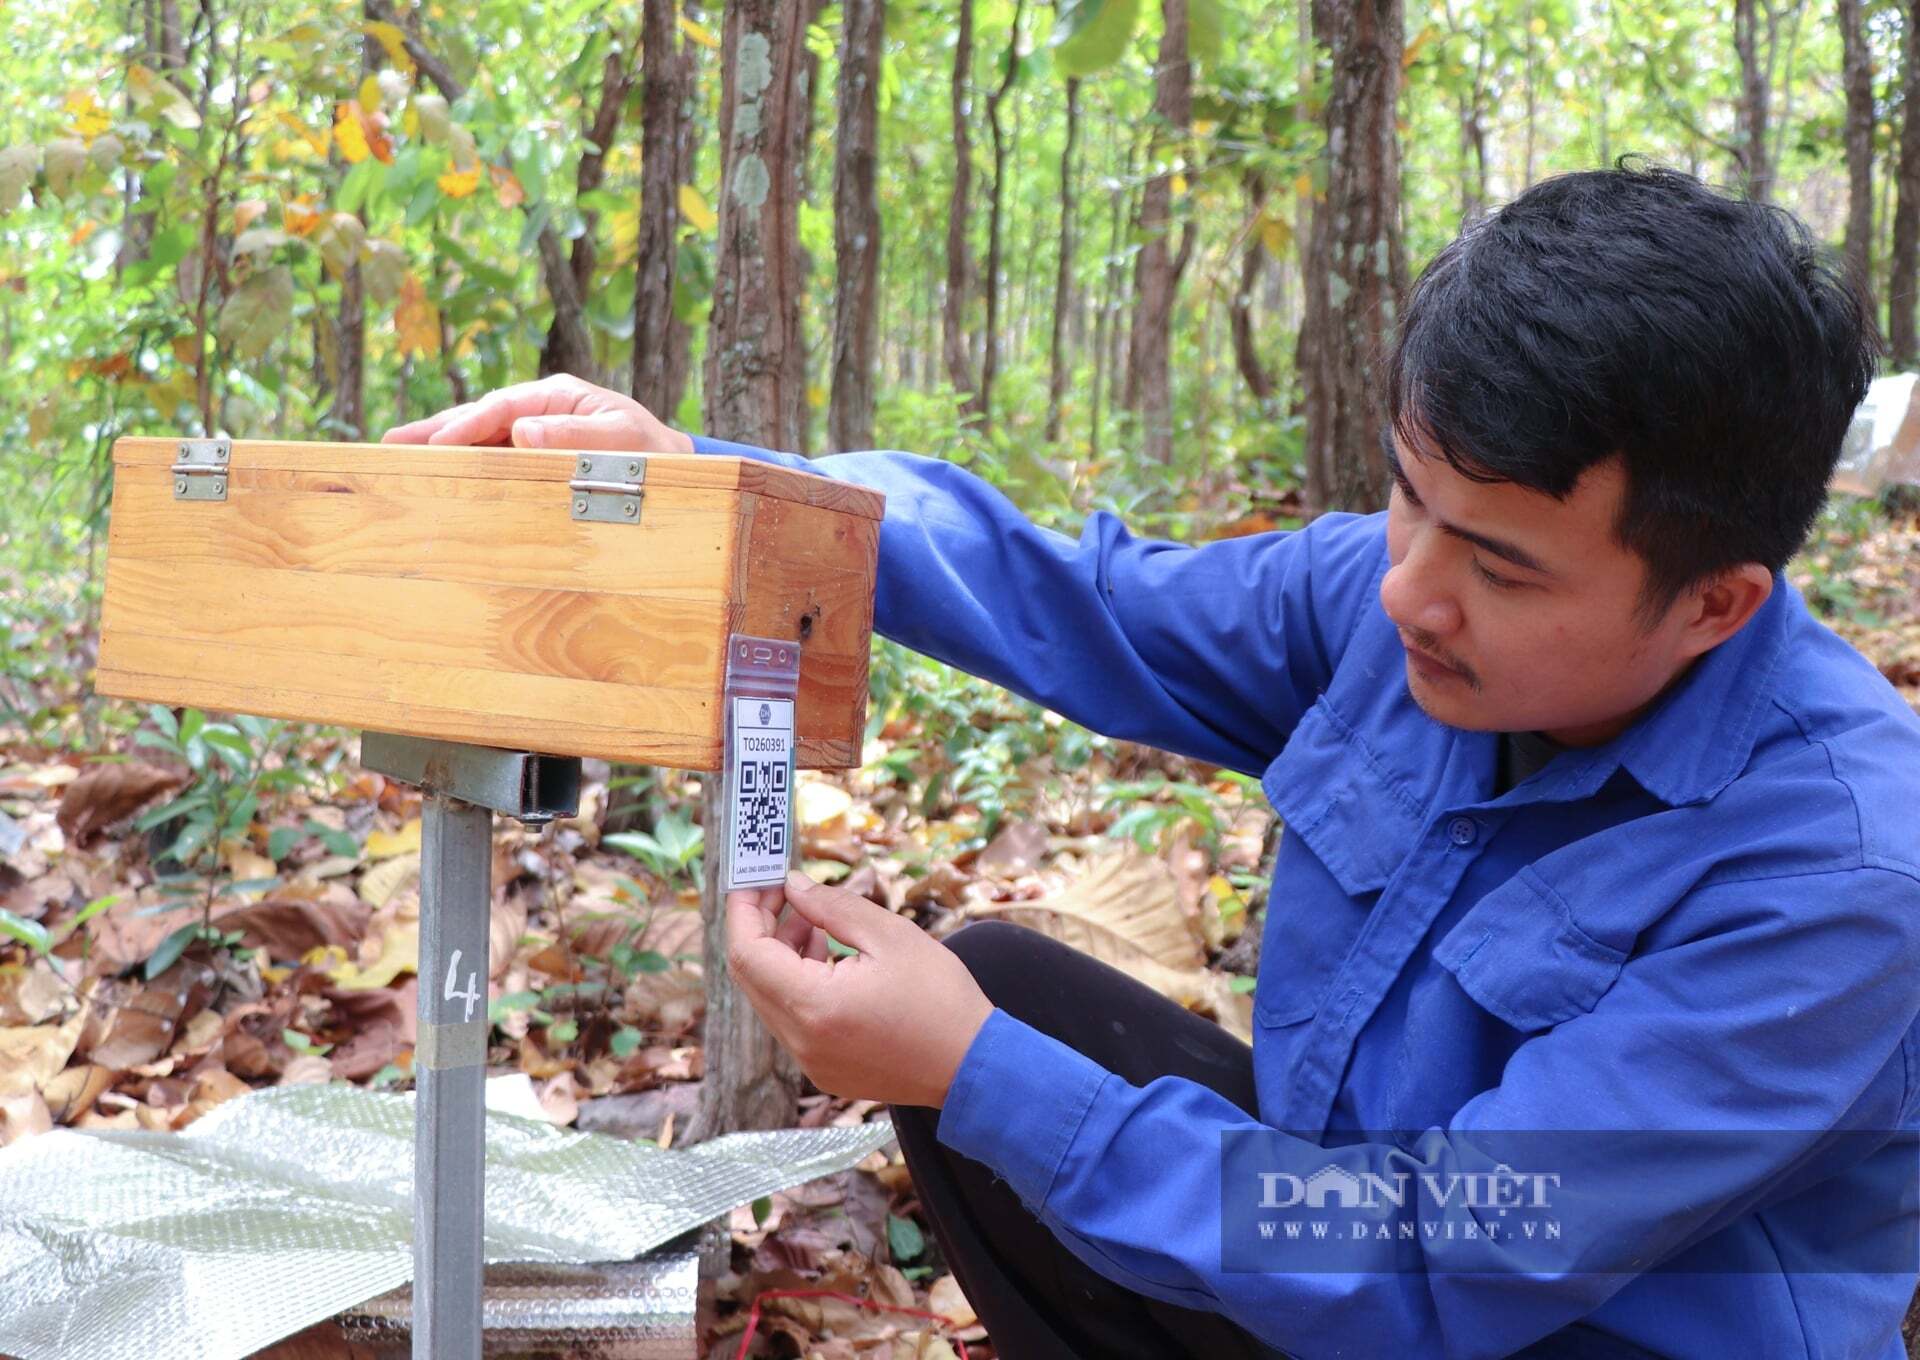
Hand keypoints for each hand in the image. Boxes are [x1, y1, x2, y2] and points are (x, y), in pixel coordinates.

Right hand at [379, 374, 694, 454]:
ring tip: (399, 454)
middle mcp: (541, 409)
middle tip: (393, 444)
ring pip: (481, 437)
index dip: (468, 425)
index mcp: (558, 396)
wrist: (671, 467)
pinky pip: (495, 456)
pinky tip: (438, 473)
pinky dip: (466, 463)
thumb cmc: (650, 452)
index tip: (439, 443)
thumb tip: (524, 431)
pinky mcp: (536, 455)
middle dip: (437, 430)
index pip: (503, 407)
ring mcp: (536, 431)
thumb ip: (577, 434)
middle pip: (480, 417)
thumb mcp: (622, 439)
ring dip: (442, 446)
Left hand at [725, 870, 995, 1109]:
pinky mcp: (824, 1070)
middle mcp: (801, 1042)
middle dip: (761, 928)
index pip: (747, 953)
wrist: (974, 1066)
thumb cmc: (941, 998)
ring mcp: (810, 1062)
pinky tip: (829, 957)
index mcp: (814, 1007)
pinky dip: (798, 983)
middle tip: (785, 892)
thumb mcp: (890, 935)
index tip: (757, 878)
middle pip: (751, 976)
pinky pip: (792, 1020)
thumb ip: (832, 906)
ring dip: (781, 955)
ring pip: (770, 997)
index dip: (744, 910)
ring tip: (816, 921)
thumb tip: (793, 885)